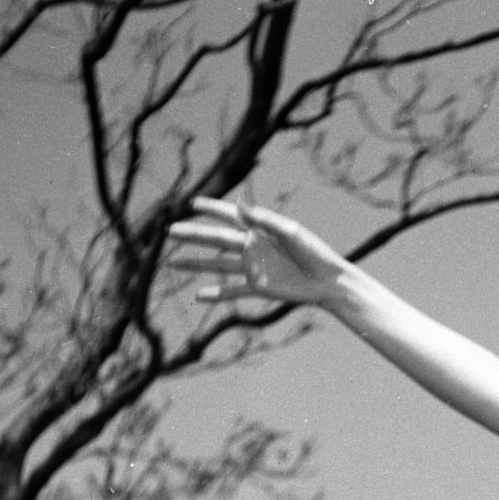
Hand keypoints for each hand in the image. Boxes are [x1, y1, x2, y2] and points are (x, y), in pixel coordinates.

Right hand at [165, 197, 348, 308]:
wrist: (328, 281)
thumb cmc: (313, 252)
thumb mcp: (289, 232)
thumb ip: (263, 220)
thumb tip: (239, 207)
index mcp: (259, 229)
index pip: (229, 216)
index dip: (211, 209)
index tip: (192, 204)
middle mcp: (252, 246)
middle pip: (216, 239)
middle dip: (193, 235)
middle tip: (170, 231)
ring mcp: (253, 267)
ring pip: (218, 264)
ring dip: (196, 263)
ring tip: (172, 263)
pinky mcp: (259, 287)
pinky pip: (233, 290)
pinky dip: (216, 293)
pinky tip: (198, 296)